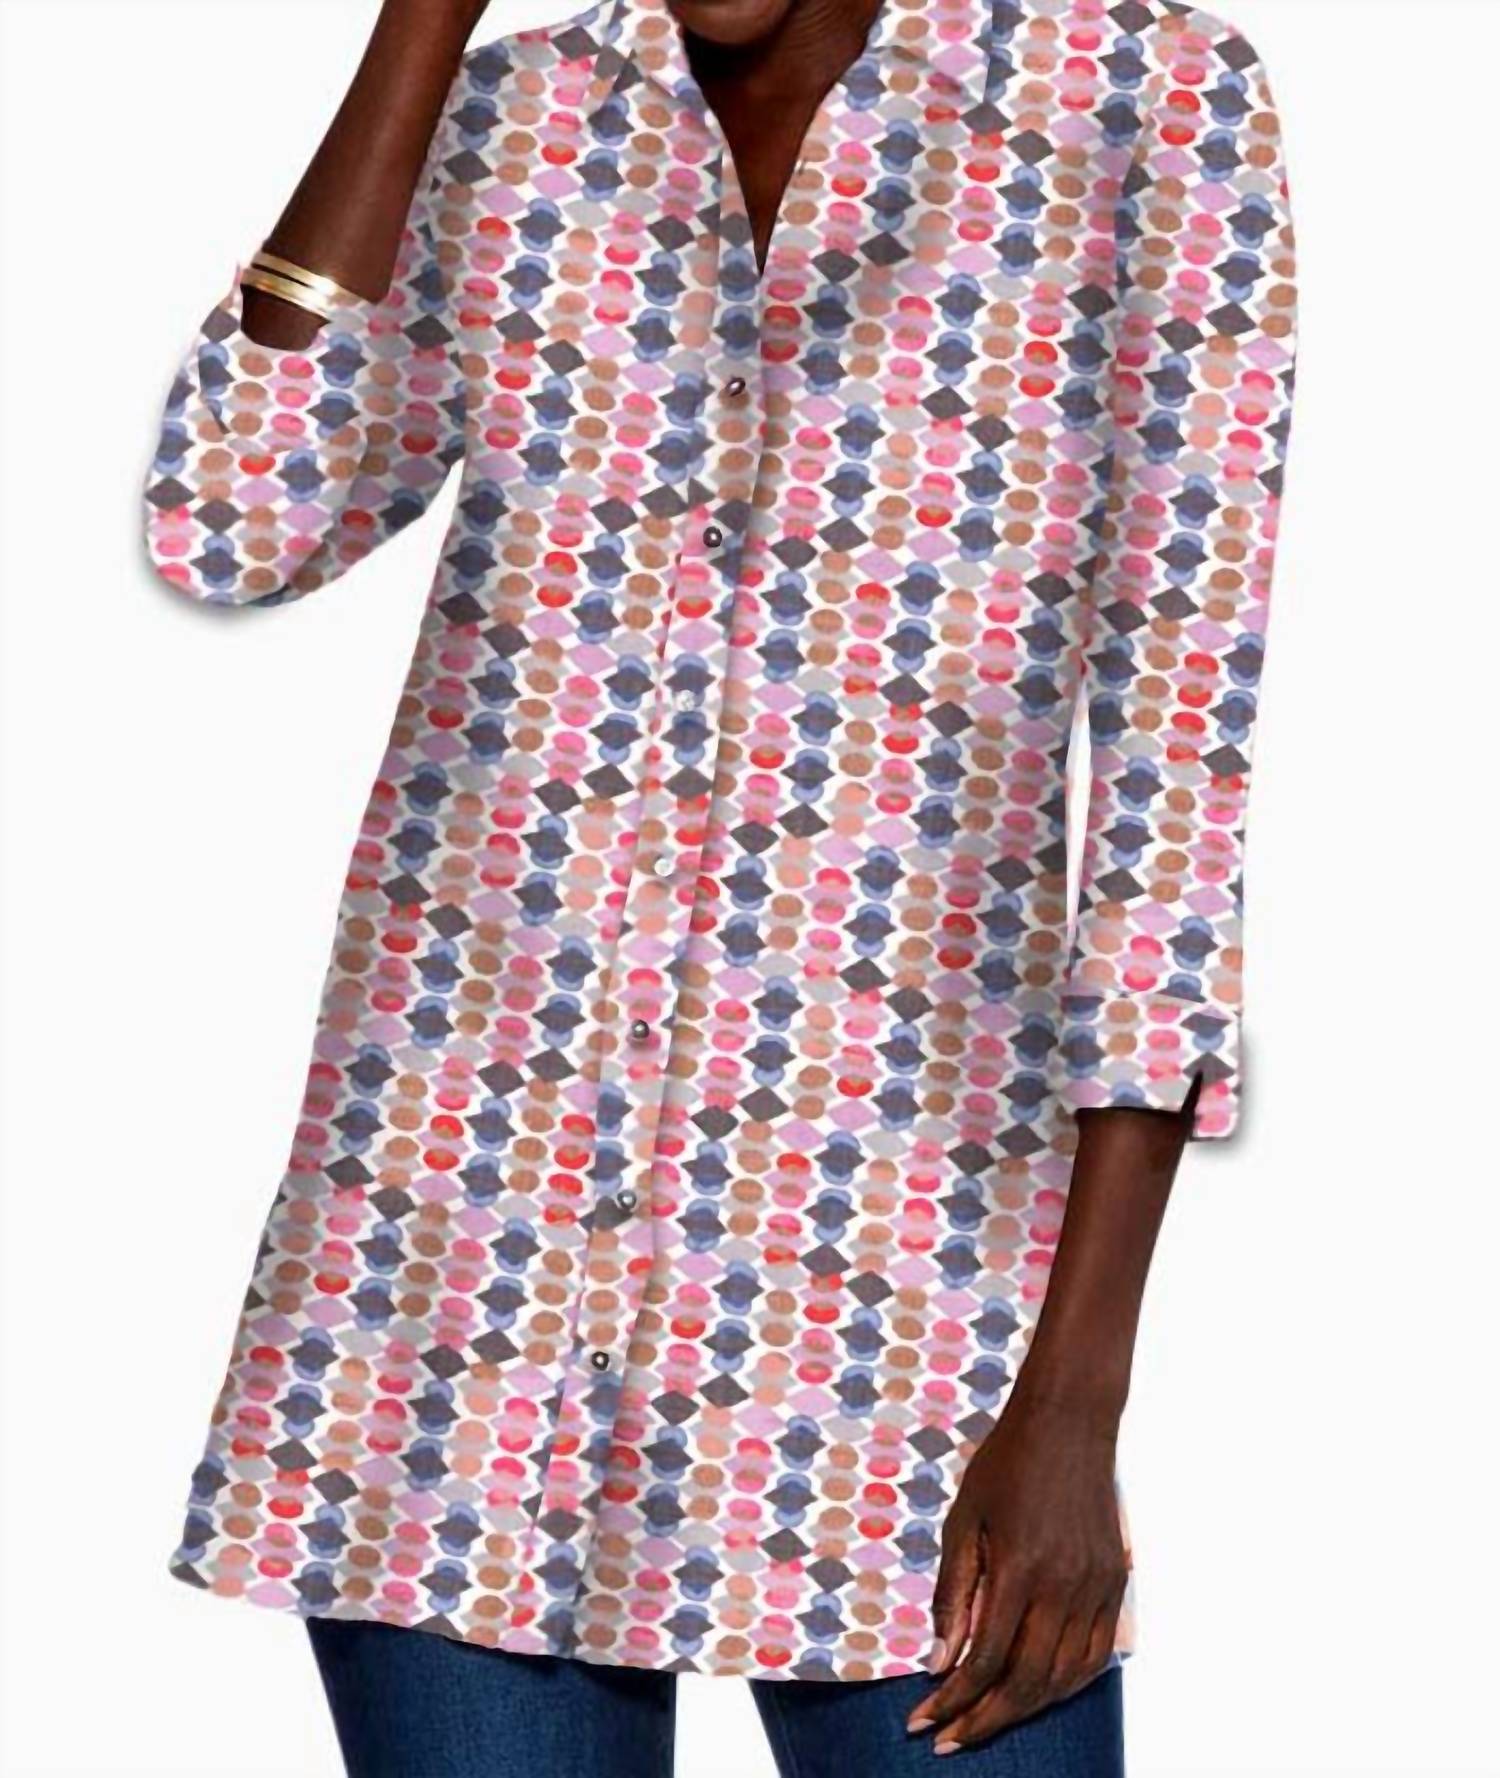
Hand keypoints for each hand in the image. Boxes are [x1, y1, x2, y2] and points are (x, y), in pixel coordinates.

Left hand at [906, 1388, 1128, 1754]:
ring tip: (988, 1720)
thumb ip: (955, 1592)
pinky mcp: (1114, 1582)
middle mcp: (1064, 1586)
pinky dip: (1066, 1684)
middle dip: (985, 1720)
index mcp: (1021, 1569)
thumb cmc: (1008, 1461)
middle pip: (1029, 1683)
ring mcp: (1096, 1586)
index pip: (987, 1661)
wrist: (1069, 1420)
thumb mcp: (964, 1519)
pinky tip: (1039, 1689)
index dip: (954, 1701)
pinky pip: (1096, 1654)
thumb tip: (941, 1659)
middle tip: (950, 1737)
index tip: (924, 1720)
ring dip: (1027, 1709)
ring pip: (1067, 1678)